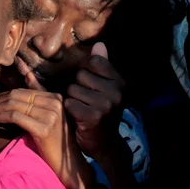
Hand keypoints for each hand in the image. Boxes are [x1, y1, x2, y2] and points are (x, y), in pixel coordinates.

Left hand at [0, 87, 84, 184]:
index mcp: (55, 97)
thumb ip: (39, 96)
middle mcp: (54, 103)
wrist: (70, 165)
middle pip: (16, 96)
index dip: (2, 95)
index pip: (22, 91)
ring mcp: (50, 115)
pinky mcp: (44, 128)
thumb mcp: (48, 117)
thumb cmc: (55, 142)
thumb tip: (26, 73)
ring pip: (13, 105)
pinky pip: (14, 117)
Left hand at [64, 43, 125, 160]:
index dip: (85, 72)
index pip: (94, 62)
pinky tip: (78, 118)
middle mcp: (116, 92)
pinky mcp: (93, 117)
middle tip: (87, 102)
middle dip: (78, 87)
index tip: (90, 86)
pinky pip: (69, 103)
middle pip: (80, 75)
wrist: (104, 144)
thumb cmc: (100, 111)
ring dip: (72, 99)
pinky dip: (69, 110)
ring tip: (82, 109)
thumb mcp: (104, 87)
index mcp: (120, 82)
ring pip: (72, 89)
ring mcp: (106, 105)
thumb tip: (99, 44)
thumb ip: (101, 65)